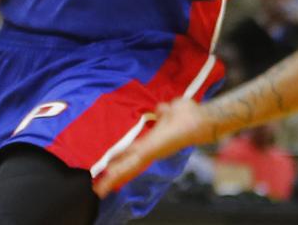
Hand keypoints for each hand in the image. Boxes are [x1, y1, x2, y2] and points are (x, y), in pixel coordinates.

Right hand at [94, 98, 210, 197]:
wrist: (199, 120)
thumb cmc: (188, 114)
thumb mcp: (170, 110)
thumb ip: (163, 111)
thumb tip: (159, 109)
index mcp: (151, 142)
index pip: (132, 154)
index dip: (120, 161)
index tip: (107, 167)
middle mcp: (149, 150)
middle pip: (127, 165)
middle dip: (113, 175)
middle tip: (98, 187)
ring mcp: (149, 153)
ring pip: (127, 168)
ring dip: (112, 177)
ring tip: (98, 189)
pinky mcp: (150, 152)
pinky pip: (131, 164)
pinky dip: (119, 173)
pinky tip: (109, 181)